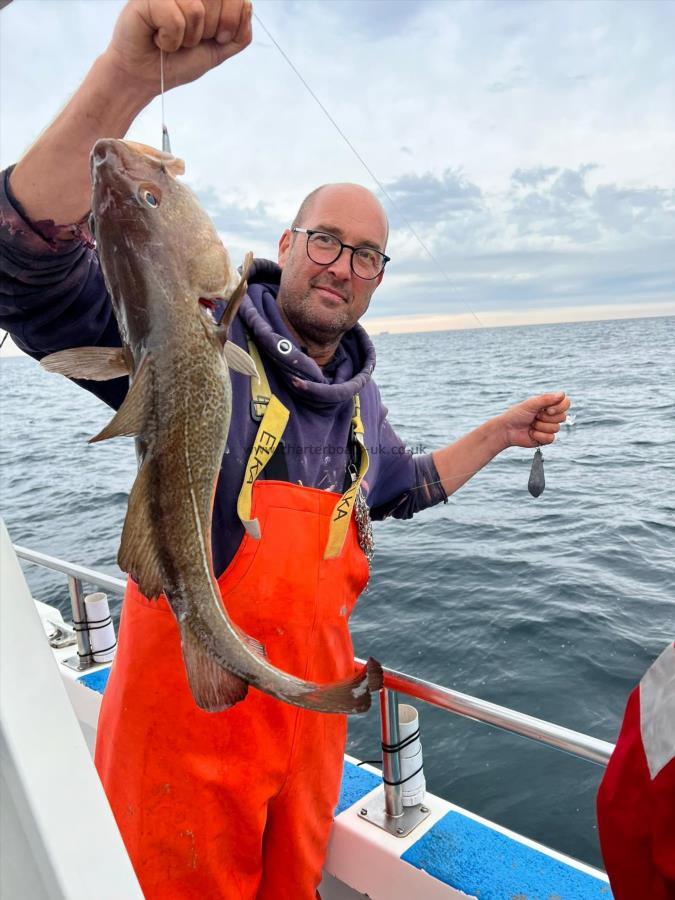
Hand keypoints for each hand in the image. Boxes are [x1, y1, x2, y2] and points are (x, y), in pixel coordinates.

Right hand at [106, 0, 252, 95]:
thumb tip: (247, 5)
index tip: (217, 37)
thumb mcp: (219, 50)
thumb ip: (240, 33)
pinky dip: (170, 40)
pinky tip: (159, 39)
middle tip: (190, 40)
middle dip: (209, 32)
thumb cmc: (179, 60)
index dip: (231, 23)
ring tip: (173, 39)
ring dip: (188, 38)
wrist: (147, 76)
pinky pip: (175, 19)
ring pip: (197, 10)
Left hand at [497, 392, 570, 448]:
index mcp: (549, 405)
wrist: (507, 430)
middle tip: (534, 416)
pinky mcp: (546, 439)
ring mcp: (549, 427)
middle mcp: (551, 416)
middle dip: (546, 417)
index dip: (560, 407)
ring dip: (540, 426)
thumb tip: (562, 394)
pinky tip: (531, 433)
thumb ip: (546, 399)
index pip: (566, 403)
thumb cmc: (517, 414)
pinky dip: (539, 436)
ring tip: (531, 425)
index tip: (547, 409)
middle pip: (562, 417)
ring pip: (556, 428)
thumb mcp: (531, 404)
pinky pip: (551, 438)